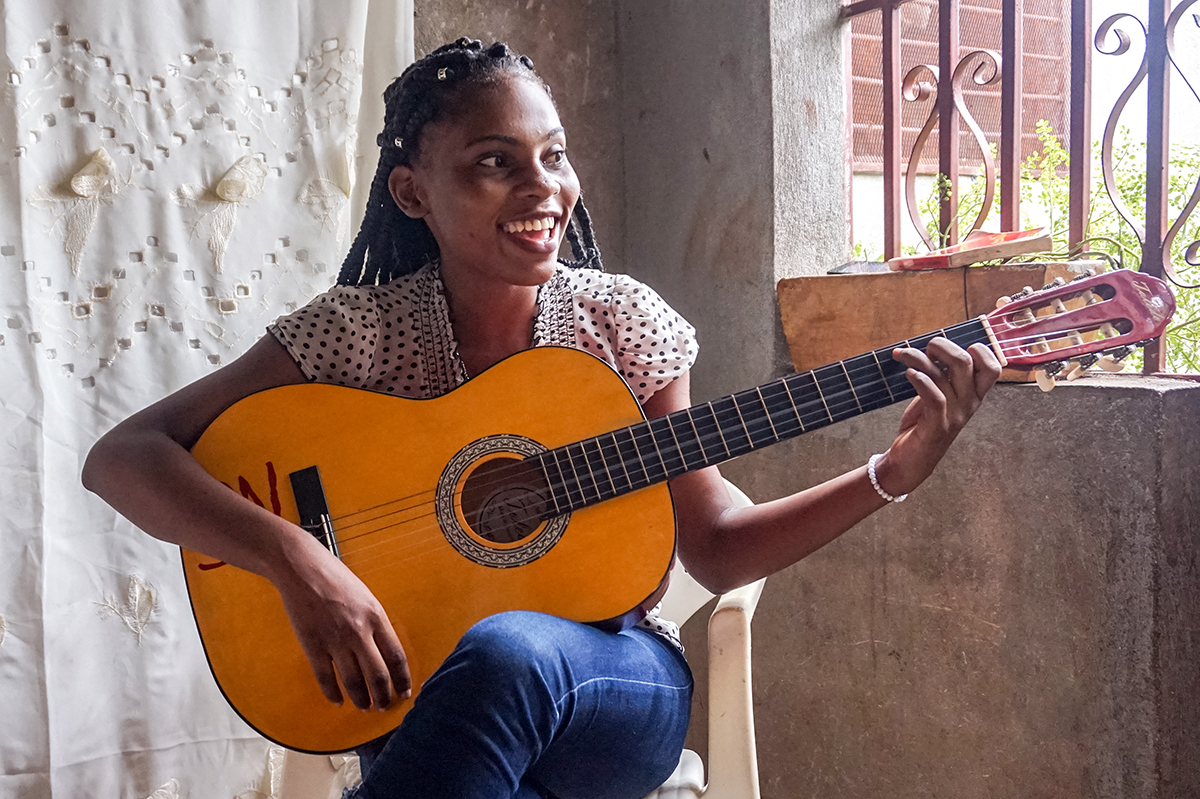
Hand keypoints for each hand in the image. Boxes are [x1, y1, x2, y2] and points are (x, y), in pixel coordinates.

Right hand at [272, 539, 411, 710]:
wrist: (302, 568)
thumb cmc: (335, 578)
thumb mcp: (366, 597)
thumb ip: (376, 623)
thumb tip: (384, 651)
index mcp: (376, 617)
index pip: (396, 657)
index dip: (403, 680)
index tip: (405, 693)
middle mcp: (359, 631)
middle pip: (378, 675)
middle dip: (384, 697)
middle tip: (384, 707)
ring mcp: (335, 640)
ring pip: (353, 682)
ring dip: (361, 700)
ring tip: (365, 708)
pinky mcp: (313, 646)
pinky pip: (326, 678)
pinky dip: (333, 693)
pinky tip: (338, 700)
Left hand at [875, 338, 1001, 495]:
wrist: (910, 461)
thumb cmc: (923, 424)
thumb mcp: (939, 396)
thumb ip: (943, 375)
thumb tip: (935, 347)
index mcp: (974, 394)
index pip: (993, 367)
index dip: (978, 350)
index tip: (952, 349)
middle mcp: (969, 403)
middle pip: (965, 362)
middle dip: (942, 346)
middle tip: (924, 348)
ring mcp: (955, 415)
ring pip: (942, 375)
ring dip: (917, 358)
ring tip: (900, 355)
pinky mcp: (937, 426)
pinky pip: (934, 397)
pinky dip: (920, 381)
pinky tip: (908, 373)